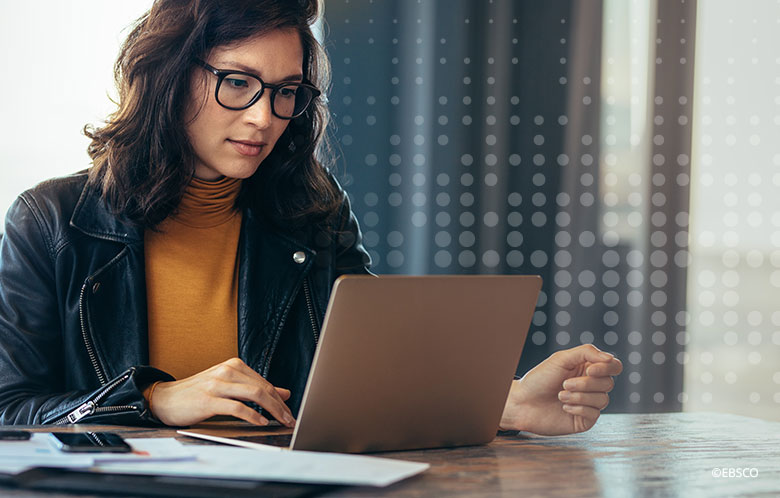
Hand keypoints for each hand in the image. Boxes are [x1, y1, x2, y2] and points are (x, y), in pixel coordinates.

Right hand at [148, 357, 295, 426]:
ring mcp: (217, 384)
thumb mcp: (228, 386)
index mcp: (234, 366)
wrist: (164, 398)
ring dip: (272, 410)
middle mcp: (227, 371)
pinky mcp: (209, 400)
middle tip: (290, 419)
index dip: (280, 399)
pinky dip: (252, 415)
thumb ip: (254, 388)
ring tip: (280, 421)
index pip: (265, 382)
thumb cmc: (197, 394)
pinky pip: (237, 407)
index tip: (289, 412)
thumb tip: (284, 393)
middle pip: (263, 388)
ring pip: (254, 395)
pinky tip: (261, 422)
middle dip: (280, 406)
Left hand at [499, 344, 622, 434]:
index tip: (589, 370)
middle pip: (608, 383)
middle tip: (564, 384)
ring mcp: (589, 403)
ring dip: (579, 396)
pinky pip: (594, 414)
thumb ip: (587, 353)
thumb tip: (610, 358)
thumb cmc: (539, 379)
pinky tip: (564, 407)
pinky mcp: (584, 420)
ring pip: (603, 399)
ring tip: (560, 395)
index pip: (613, 366)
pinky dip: (578, 408)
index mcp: (588, 369)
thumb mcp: (561, 359)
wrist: (522, 402)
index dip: (607, 368)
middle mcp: (592, 386)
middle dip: (585, 384)